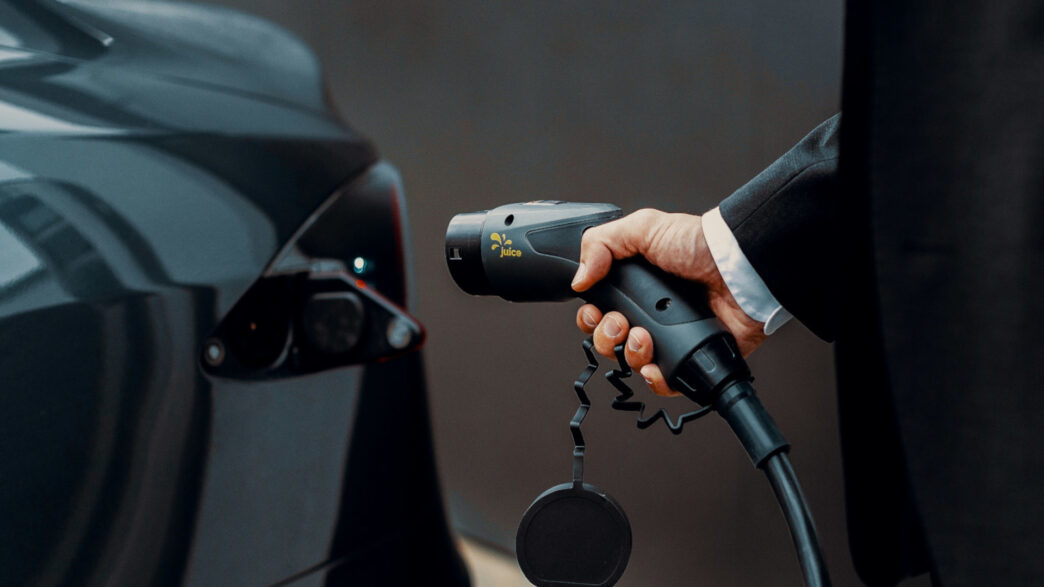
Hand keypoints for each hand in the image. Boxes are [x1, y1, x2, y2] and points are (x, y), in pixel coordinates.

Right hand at [571, 209, 764, 396]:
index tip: (595, 311)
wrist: (740, 268)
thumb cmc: (700, 245)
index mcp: (636, 287)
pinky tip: (656, 366)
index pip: (599, 312)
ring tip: (645, 337)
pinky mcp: (691, 357)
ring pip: (633, 363)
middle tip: (621, 323)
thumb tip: (578, 278)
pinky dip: (655, 379)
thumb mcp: (643, 228)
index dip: (591, 317)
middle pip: (610, 342)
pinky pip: (665, 382)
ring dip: (630, 355)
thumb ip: (601, 243)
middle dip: (607, 338)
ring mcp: (671, 338)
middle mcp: (651, 315)